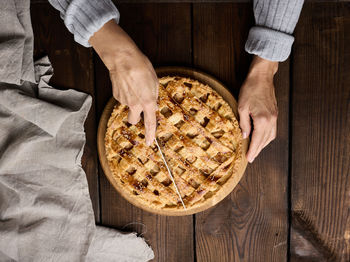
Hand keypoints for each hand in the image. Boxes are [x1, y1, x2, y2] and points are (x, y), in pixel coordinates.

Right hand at [89, 20, 157, 145]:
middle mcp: (135, 104)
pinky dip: (126, 94)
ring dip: (131, 102)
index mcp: (147, 102)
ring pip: (128, 108)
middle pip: (133, 121)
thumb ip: (154, 96)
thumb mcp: (155, 82)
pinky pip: (122, 99)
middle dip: (136, 118)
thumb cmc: (141, 67)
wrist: (123, 59)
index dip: (150, 134)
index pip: (150, 123)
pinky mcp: (116, 95)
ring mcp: (124, 101)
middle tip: (139, 108)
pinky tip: (127, 83)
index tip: (149, 142)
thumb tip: (153, 105)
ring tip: (134, 86)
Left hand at [238, 56, 278, 162]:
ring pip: (270, 136)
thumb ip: (244, 123)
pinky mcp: (275, 113)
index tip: (249, 158)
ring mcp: (275, 117)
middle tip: (251, 158)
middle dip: (258, 150)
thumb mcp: (242, 107)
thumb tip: (245, 136)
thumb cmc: (250, 89)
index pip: (257, 140)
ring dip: (263, 144)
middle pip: (265, 140)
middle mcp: (271, 120)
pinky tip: (261, 138)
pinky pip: (273, 130)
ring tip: (255, 150)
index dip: (252, 150)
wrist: (262, 76)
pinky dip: (267, 137)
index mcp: (262, 120)